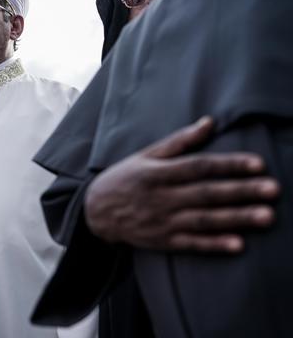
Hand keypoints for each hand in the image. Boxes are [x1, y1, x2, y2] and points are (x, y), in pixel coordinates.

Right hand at [85, 116, 278, 252]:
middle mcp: (161, 197)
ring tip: (266, 217)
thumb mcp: (145, 155)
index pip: (199, 166)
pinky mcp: (161, 241)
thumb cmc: (124, 179)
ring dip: (236, 218)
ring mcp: (161, 221)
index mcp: (158, 173)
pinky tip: (237, 244)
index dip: (229, 164)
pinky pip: (190, 244)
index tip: (258, 164)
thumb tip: (209, 122)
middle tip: (273, 190)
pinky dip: (213, 245)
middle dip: (241, 191)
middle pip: (206, 193)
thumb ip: (179, 142)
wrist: (94, 212)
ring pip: (203, 219)